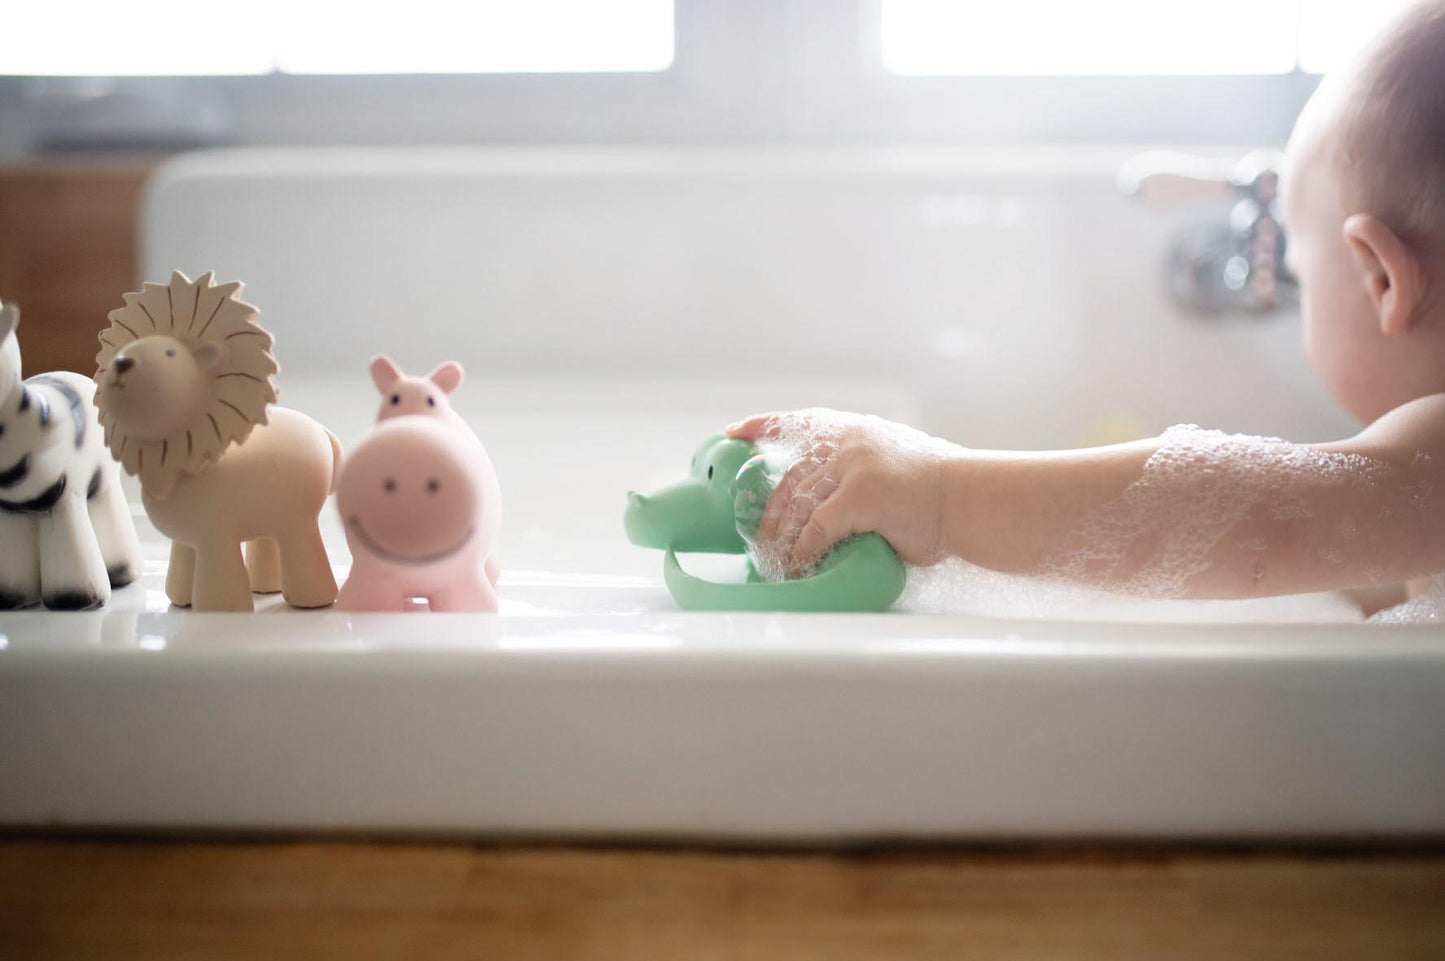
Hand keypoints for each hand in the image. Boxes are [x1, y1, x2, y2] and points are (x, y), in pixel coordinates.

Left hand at [725, 408, 960, 572]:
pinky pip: (816, 529)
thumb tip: (823, 502)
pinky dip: (805, 550)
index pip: (799, 422)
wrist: (970, 500)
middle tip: (761, 540)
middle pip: (789, 477)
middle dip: (769, 513)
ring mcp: (852, 466)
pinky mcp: (859, 496)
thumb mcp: (893, 461)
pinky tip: (800, 564)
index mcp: (855, 430)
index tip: (734, 432)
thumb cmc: (939, 492)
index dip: (763, 426)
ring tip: (777, 562)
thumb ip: (857, 471)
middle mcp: (848, 442)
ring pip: (799, 507)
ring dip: (784, 540)